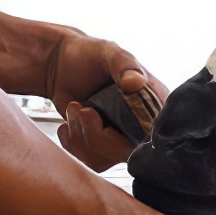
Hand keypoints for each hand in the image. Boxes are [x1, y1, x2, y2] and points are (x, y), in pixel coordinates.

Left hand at [42, 31, 165, 170]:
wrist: (58, 65)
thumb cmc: (87, 54)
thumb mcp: (108, 52)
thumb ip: (124, 64)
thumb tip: (136, 83)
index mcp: (154, 102)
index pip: (157, 133)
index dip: (133, 134)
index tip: (106, 122)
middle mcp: (141, 125)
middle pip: (126, 151)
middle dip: (96, 134)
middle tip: (83, 110)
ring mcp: (120, 138)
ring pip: (105, 159)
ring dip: (80, 135)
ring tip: (75, 110)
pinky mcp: (101, 148)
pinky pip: (89, 162)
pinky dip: (72, 143)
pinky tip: (70, 123)